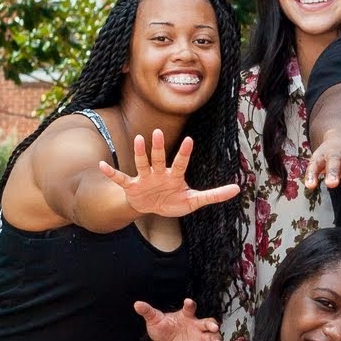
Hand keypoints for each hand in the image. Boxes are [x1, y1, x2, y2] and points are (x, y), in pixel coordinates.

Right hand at [97, 128, 240, 217]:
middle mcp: (159, 173)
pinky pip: (120, 179)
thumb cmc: (173, 201)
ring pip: (142, 163)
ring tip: (138, 139)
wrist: (152, 209)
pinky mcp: (132, 186)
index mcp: (174, 176)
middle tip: (158, 132)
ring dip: (139, 153)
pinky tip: (102, 165)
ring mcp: (144, 178)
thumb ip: (214, 195)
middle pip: (159, 158)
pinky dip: (111, 173)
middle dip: (159, 147)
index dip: (185, 152)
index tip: (190, 139)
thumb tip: (237, 189)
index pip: (181, 162)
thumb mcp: (194, 201)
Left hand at [135, 297, 221, 340]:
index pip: (189, 308)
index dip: (190, 304)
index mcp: (185, 316)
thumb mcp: (154, 320)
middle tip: (214, 327)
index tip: (188, 302)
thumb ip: (148, 312)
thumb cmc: (161, 329)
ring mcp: (199, 338)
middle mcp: (196, 326)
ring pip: (212, 337)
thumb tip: (136, 304)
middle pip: (208, 323)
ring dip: (216, 339)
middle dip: (212, 325)